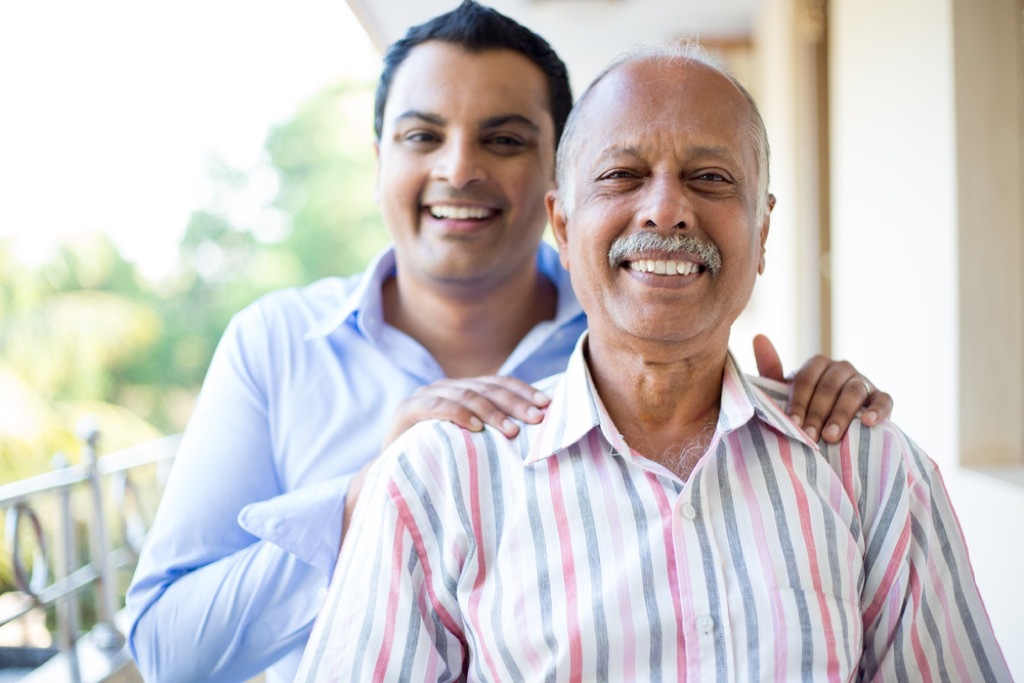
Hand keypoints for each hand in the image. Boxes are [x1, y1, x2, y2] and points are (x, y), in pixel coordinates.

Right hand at [380, 375, 550, 450]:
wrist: (392, 473)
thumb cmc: (439, 458)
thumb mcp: (470, 440)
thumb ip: (493, 429)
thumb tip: (537, 427)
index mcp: (463, 389)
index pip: (499, 382)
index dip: (523, 391)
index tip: (547, 405)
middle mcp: (446, 386)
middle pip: (487, 388)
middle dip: (514, 403)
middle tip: (537, 419)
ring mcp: (425, 395)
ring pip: (465, 394)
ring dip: (491, 412)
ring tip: (511, 430)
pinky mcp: (407, 410)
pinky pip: (436, 406)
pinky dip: (457, 414)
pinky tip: (475, 428)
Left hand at [753, 334, 892, 443]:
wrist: (833, 425)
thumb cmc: (806, 406)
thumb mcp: (787, 391)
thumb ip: (771, 368)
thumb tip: (758, 336)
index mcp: (817, 364)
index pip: (806, 379)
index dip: (799, 402)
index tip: (793, 424)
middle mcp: (841, 368)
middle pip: (829, 387)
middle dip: (817, 413)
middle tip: (810, 437)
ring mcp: (863, 381)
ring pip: (854, 392)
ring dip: (842, 414)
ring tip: (831, 436)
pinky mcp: (881, 397)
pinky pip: (884, 401)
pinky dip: (877, 410)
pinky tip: (868, 422)